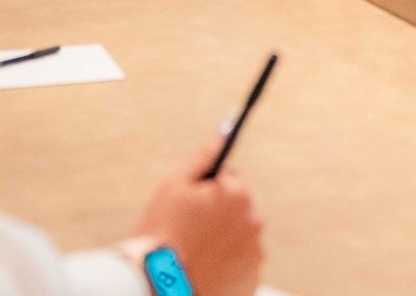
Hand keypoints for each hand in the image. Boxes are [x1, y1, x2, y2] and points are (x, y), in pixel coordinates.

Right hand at [130, 140, 263, 295]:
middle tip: (190, 231)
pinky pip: (240, 263)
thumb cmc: (163, 234)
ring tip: (196, 252)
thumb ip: (203, 158)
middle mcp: (254, 223)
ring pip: (238, 236)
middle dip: (218, 214)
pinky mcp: (251, 280)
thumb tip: (222, 135)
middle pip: (236, 209)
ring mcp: (254, 254)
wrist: (161, 286)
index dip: (207, 191)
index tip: (192, 207)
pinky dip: (227, 264)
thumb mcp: (174, 186)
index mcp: (238, 195)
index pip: (229, 180)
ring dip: (223, 240)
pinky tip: (205, 268)